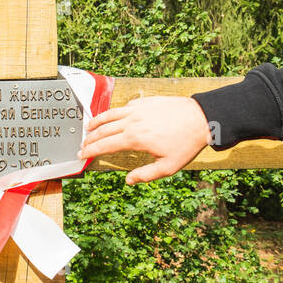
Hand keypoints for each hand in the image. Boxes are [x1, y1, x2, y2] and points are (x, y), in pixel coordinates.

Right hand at [77, 96, 211, 183]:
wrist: (201, 118)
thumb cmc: (186, 144)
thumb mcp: (168, 166)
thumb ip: (146, 175)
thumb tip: (128, 180)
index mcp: (134, 139)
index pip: (104, 145)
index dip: (90, 151)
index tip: (82, 156)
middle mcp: (132, 122)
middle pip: (103, 130)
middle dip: (89, 139)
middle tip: (83, 145)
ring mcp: (138, 110)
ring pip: (110, 115)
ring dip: (97, 122)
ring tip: (89, 127)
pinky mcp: (145, 102)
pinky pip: (124, 107)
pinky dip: (115, 113)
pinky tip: (114, 117)